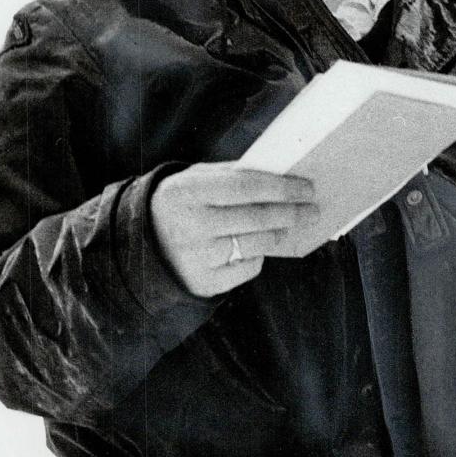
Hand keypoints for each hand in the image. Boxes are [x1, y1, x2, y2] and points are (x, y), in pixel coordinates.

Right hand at [150, 164, 317, 296]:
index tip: (307, 188)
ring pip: (256, 244)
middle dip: (292, 213)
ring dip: (280, 234)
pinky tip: (258, 247)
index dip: (281, 187)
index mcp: (189, 191)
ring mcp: (197, 256)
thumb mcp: (196, 179)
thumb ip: (232, 174)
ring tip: (291, 226)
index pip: (246, 186)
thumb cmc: (183, 202)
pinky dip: (258, 256)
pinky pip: (246, 268)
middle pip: (256, 218)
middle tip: (313, 210)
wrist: (143, 242)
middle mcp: (192, 224)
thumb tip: (282, 175)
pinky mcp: (203, 281)